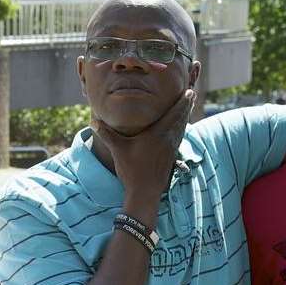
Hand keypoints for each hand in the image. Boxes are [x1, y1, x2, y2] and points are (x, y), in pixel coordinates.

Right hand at [95, 89, 194, 205]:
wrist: (145, 192)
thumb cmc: (131, 169)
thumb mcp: (118, 150)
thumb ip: (107, 134)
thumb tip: (93, 120)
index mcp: (158, 134)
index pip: (173, 114)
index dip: (182, 103)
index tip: (189, 92)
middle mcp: (168, 140)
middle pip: (181, 119)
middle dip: (186, 106)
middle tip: (192, 94)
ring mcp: (170, 149)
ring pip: (181, 129)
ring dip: (185, 117)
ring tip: (188, 108)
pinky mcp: (170, 157)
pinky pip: (178, 138)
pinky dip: (181, 130)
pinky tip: (180, 130)